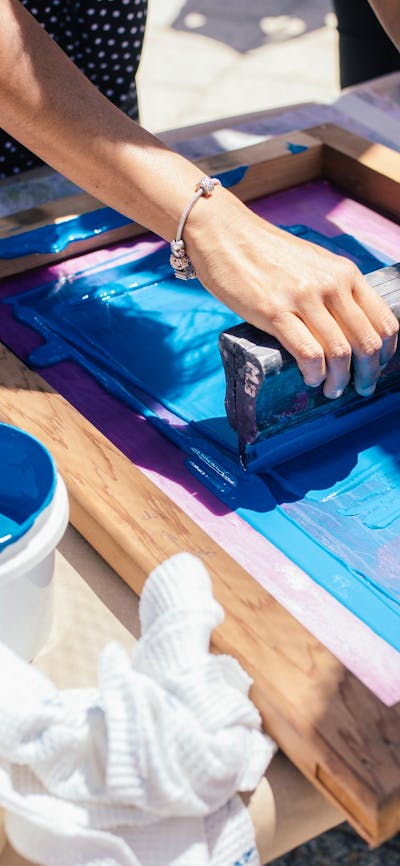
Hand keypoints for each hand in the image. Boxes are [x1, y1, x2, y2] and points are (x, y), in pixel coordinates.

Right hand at [187, 190, 398, 398]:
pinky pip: (308, 352)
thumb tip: (342, 326)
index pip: (384, 321)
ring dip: (339, 380)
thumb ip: (331, 288)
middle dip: (367, 374)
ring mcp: (304, 298)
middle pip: (366, 342)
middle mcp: (331, 285)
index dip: (386, 353)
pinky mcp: (274, 311)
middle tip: (359, 389)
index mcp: (345, 273)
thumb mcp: (313, 263)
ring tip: (330, 389)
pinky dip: (314, 373)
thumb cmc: (265, 252)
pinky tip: (310, 378)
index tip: (377, 367)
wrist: (224, 233)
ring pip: (340, 352)